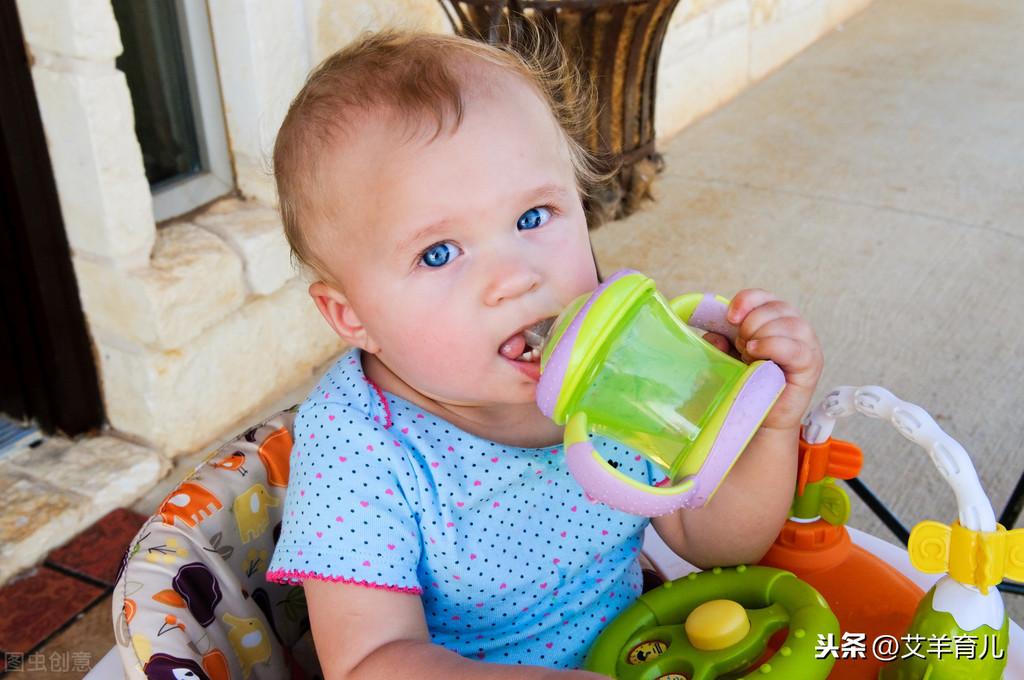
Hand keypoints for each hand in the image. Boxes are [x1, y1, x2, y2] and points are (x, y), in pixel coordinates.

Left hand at [703, 289, 822, 431]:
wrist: (761, 415)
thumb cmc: (747, 382)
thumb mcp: (727, 357)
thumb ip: (719, 343)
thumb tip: (714, 337)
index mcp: (775, 318)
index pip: (764, 296)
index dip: (746, 301)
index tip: (729, 318)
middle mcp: (795, 326)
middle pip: (775, 307)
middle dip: (750, 324)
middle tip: (741, 346)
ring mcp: (807, 344)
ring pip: (788, 323)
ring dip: (762, 335)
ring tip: (749, 355)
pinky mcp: (811, 364)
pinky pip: (795, 347)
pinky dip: (772, 346)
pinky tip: (756, 355)